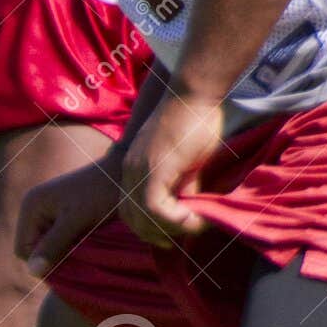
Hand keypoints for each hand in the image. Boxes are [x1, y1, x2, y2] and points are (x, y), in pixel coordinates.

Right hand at [15, 154, 124, 277]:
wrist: (124, 173)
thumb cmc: (101, 193)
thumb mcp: (76, 221)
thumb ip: (53, 245)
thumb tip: (32, 272)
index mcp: (31, 206)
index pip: (23, 250)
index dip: (44, 261)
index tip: (71, 259)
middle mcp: (33, 208)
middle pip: (33, 248)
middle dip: (54, 255)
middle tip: (81, 252)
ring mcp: (47, 210)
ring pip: (47, 245)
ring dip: (64, 250)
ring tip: (85, 244)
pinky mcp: (60, 214)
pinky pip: (57, 239)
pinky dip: (70, 243)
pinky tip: (87, 238)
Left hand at [119, 91, 224, 246]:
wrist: (195, 91)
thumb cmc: (196, 120)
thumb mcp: (188, 163)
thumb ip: (184, 187)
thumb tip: (190, 211)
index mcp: (133, 168)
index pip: (129, 210)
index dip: (151, 228)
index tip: (177, 231)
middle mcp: (129, 171)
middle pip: (130, 219)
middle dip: (158, 235)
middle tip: (186, 234)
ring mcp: (139, 169)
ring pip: (141, 218)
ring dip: (169, 230)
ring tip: (195, 225)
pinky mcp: (154, 167)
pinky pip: (154, 208)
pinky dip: (174, 220)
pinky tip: (194, 217)